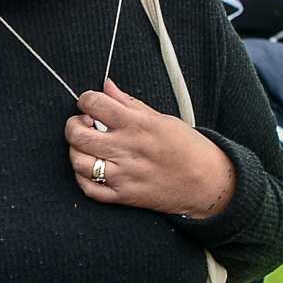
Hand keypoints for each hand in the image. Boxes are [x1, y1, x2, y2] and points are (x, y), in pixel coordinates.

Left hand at [65, 80, 235, 217]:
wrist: (208, 183)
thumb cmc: (189, 148)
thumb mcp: (163, 118)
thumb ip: (130, 103)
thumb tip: (107, 86)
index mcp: (138, 125)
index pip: (96, 104)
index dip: (86, 100)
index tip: (89, 103)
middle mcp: (128, 149)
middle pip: (78, 134)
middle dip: (73, 125)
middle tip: (82, 124)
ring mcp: (124, 175)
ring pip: (78, 162)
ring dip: (76, 151)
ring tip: (86, 147)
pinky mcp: (124, 196)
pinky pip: (88, 188)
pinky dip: (82, 177)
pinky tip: (91, 168)